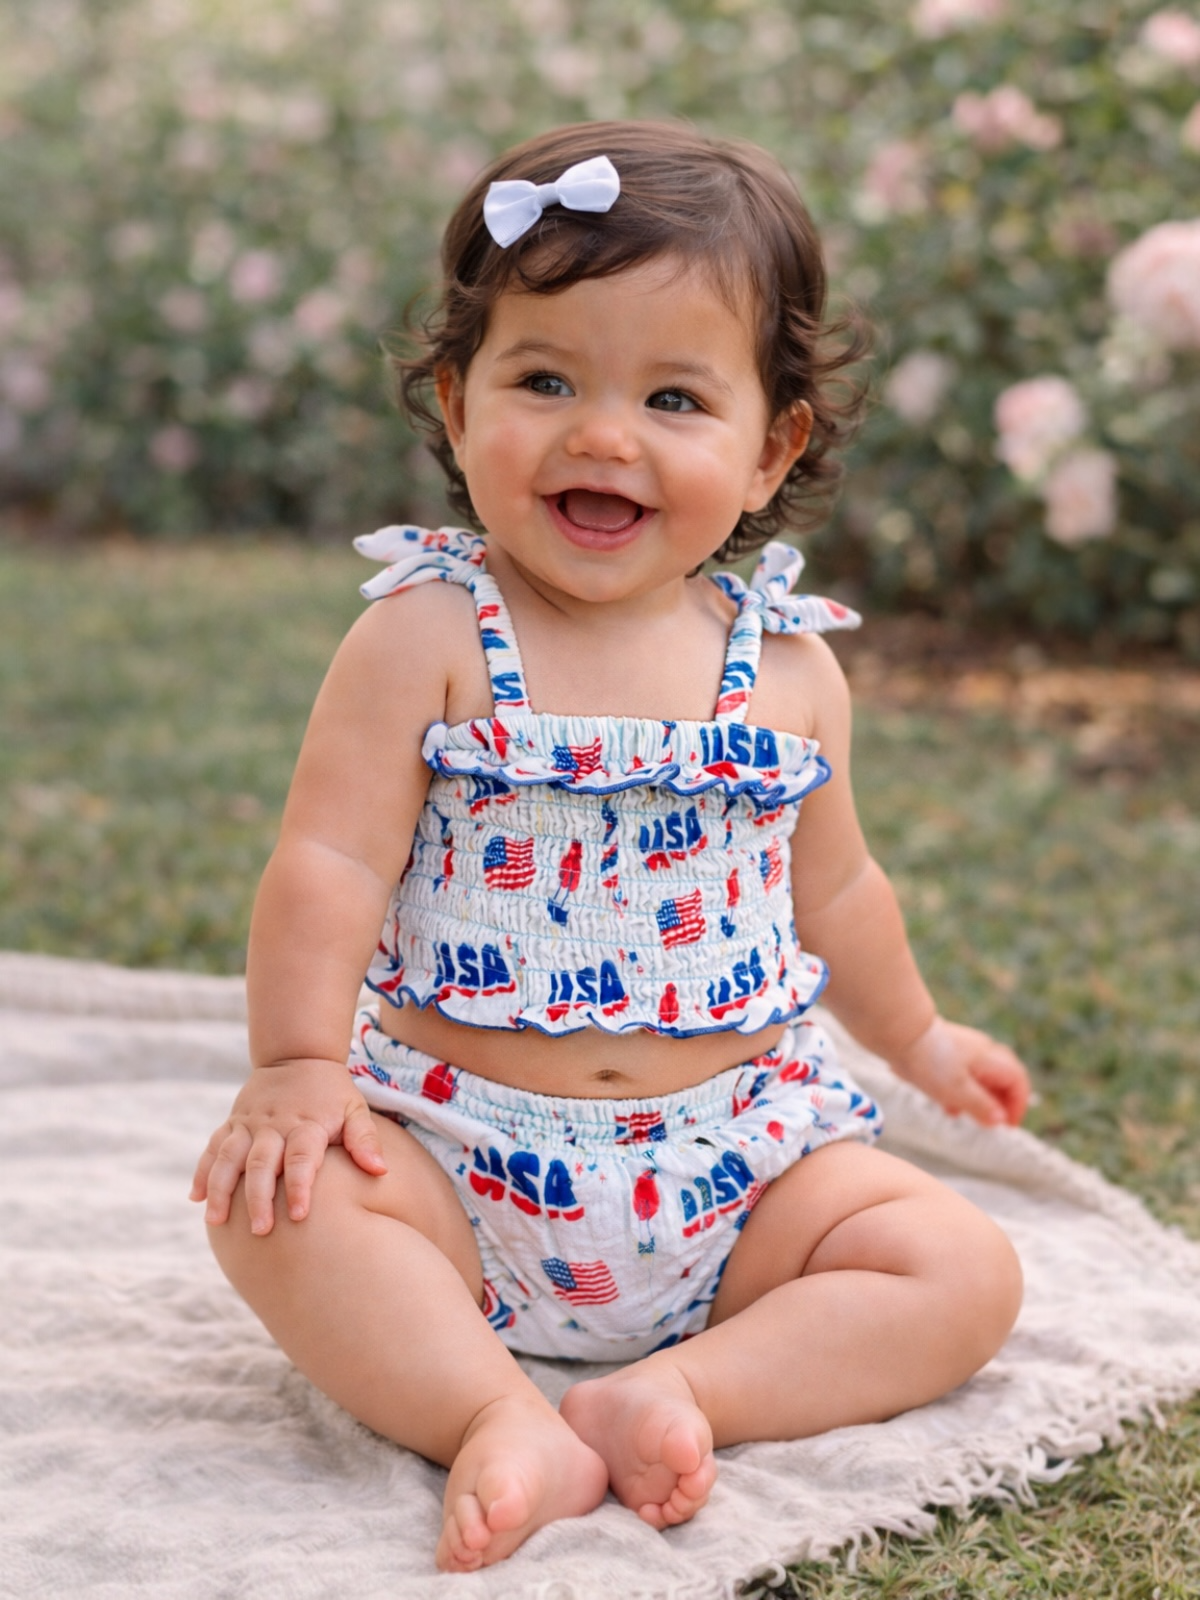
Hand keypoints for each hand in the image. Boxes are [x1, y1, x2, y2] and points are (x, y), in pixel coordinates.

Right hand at [190, 1059, 386, 1233]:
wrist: (298, 1055)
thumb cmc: (332, 1093)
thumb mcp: (355, 1109)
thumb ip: (365, 1139)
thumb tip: (380, 1170)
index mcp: (307, 1123)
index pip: (302, 1157)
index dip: (300, 1186)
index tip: (299, 1216)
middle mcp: (275, 1124)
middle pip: (263, 1163)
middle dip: (259, 1198)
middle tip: (259, 1231)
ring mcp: (250, 1123)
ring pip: (230, 1156)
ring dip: (221, 1188)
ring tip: (216, 1220)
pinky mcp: (233, 1123)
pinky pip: (214, 1147)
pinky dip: (203, 1171)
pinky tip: (196, 1197)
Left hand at [888, 1016, 1030, 1126]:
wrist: (898, 1032)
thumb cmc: (929, 1061)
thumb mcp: (957, 1091)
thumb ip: (981, 1106)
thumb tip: (1000, 1120)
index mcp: (991, 1058)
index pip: (1017, 1081)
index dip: (1018, 1105)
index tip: (1008, 1126)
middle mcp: (982, 1051)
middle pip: (1003, 1079)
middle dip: (1000, 1103)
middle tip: (991, 1125)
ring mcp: (964, 1049)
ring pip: (981, 1078)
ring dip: (979, 1099)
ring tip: (967, 1118)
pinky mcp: (946, 1051)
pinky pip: (962, 1074)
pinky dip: (960, 1092)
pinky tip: (947, 1106)